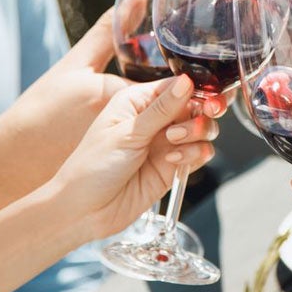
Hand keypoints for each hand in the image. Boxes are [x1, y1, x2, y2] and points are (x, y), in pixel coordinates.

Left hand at [0, 7, 225, 173]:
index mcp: (137, 101)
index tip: (206, 100)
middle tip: (201, 118)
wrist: (85, 210)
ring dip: (197, 134)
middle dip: (202, 113)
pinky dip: (195, 155)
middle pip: (195, 106)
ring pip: (202, 129)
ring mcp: (165, 143)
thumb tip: (187, 80)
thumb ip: (162, 109)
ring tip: (174, 143)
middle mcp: (154, 119)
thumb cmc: (93, 166)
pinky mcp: (172, 166)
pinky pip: (199, 153)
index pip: (177, 86)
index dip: (197, 90)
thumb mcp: (127, 132)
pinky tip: (174, 162)